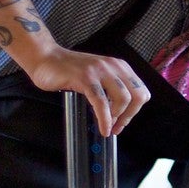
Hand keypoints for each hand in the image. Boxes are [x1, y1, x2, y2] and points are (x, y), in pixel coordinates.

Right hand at [27, 46, 150, 135]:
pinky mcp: (85, 78)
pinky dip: (104, 119)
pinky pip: (101, 102)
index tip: (122, 121)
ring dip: (117, 118)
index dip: (135, 110)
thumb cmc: (70, 71)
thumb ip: (111, 89)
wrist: (47, 59)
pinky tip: (102, 128)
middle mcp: (113, 66)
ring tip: (107, 126)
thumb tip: (120, 115)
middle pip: (136, 96)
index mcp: (120, 67)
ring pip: (122, 99)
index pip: (141, 92)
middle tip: (116, 127)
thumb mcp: (98, 76)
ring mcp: (100, 71)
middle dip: (129, 116)